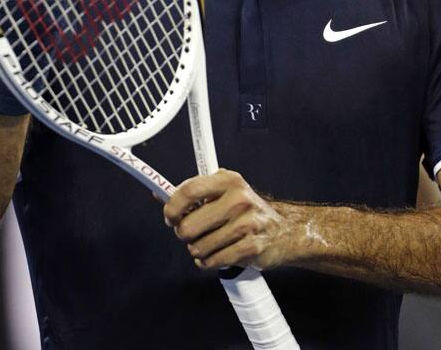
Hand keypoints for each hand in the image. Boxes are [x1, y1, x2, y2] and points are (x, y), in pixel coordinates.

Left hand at [163, 169, 307, 270]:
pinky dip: (208, 261)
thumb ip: (193, 194)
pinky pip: (213, 261)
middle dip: (184, 233)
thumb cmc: (244, 210)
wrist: (282, 230)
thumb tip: (158, 193)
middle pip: (189, 224)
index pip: (189, 190)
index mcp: (228, 180)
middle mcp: (239, 199)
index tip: (170, 217)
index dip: (172, 207)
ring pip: (199, 246)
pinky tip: (214, 254)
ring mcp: (247, 224)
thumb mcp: (222, 192)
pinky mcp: (252, 247)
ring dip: (197, 249)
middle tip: (190, 233)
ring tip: (207, 243)